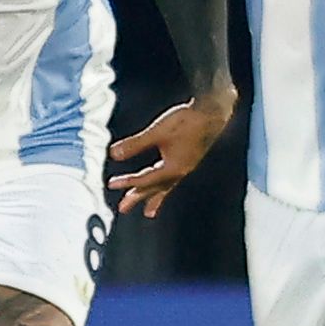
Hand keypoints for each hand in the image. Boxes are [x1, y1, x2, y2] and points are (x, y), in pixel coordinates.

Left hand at [106, 90, 234, 217]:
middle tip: (123, 208)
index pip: (145, 179)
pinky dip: (164, 187)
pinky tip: (163, 186)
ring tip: (148, 212)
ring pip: (166, 187)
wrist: (213, 112)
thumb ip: (136, 144)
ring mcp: (186, 168)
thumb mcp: (158, 132)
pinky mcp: (189, 162)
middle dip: (139, 198)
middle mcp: (180, 173)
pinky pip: (173, 180)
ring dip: (155, 198)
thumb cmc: (187, 121)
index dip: (128, 182)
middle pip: (156, 189)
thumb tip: (114, 154)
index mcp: (173, 169)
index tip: (111, 184)